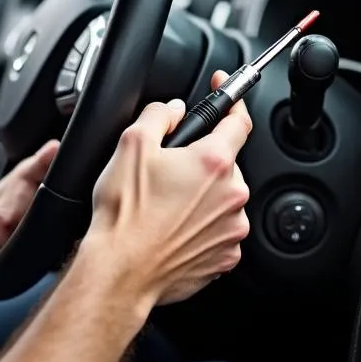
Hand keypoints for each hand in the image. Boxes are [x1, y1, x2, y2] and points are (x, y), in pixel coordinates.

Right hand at [88, 70, 251, 306]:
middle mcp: (232, 195)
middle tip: (168, 169)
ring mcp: (231, 229)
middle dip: (202, 159)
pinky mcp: (225, 257)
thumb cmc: (125, 215)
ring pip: (223, 197)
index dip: (232, 100)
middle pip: (226, 162)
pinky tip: (173, 227)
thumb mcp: (131, 144)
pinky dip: (202, 224)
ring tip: (165, 204)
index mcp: (214, 162)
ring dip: (202, 194)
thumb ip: (158, 114)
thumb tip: (172, 109)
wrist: (121, 271)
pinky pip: (219, 229)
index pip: (239, 120)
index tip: (226, 90)